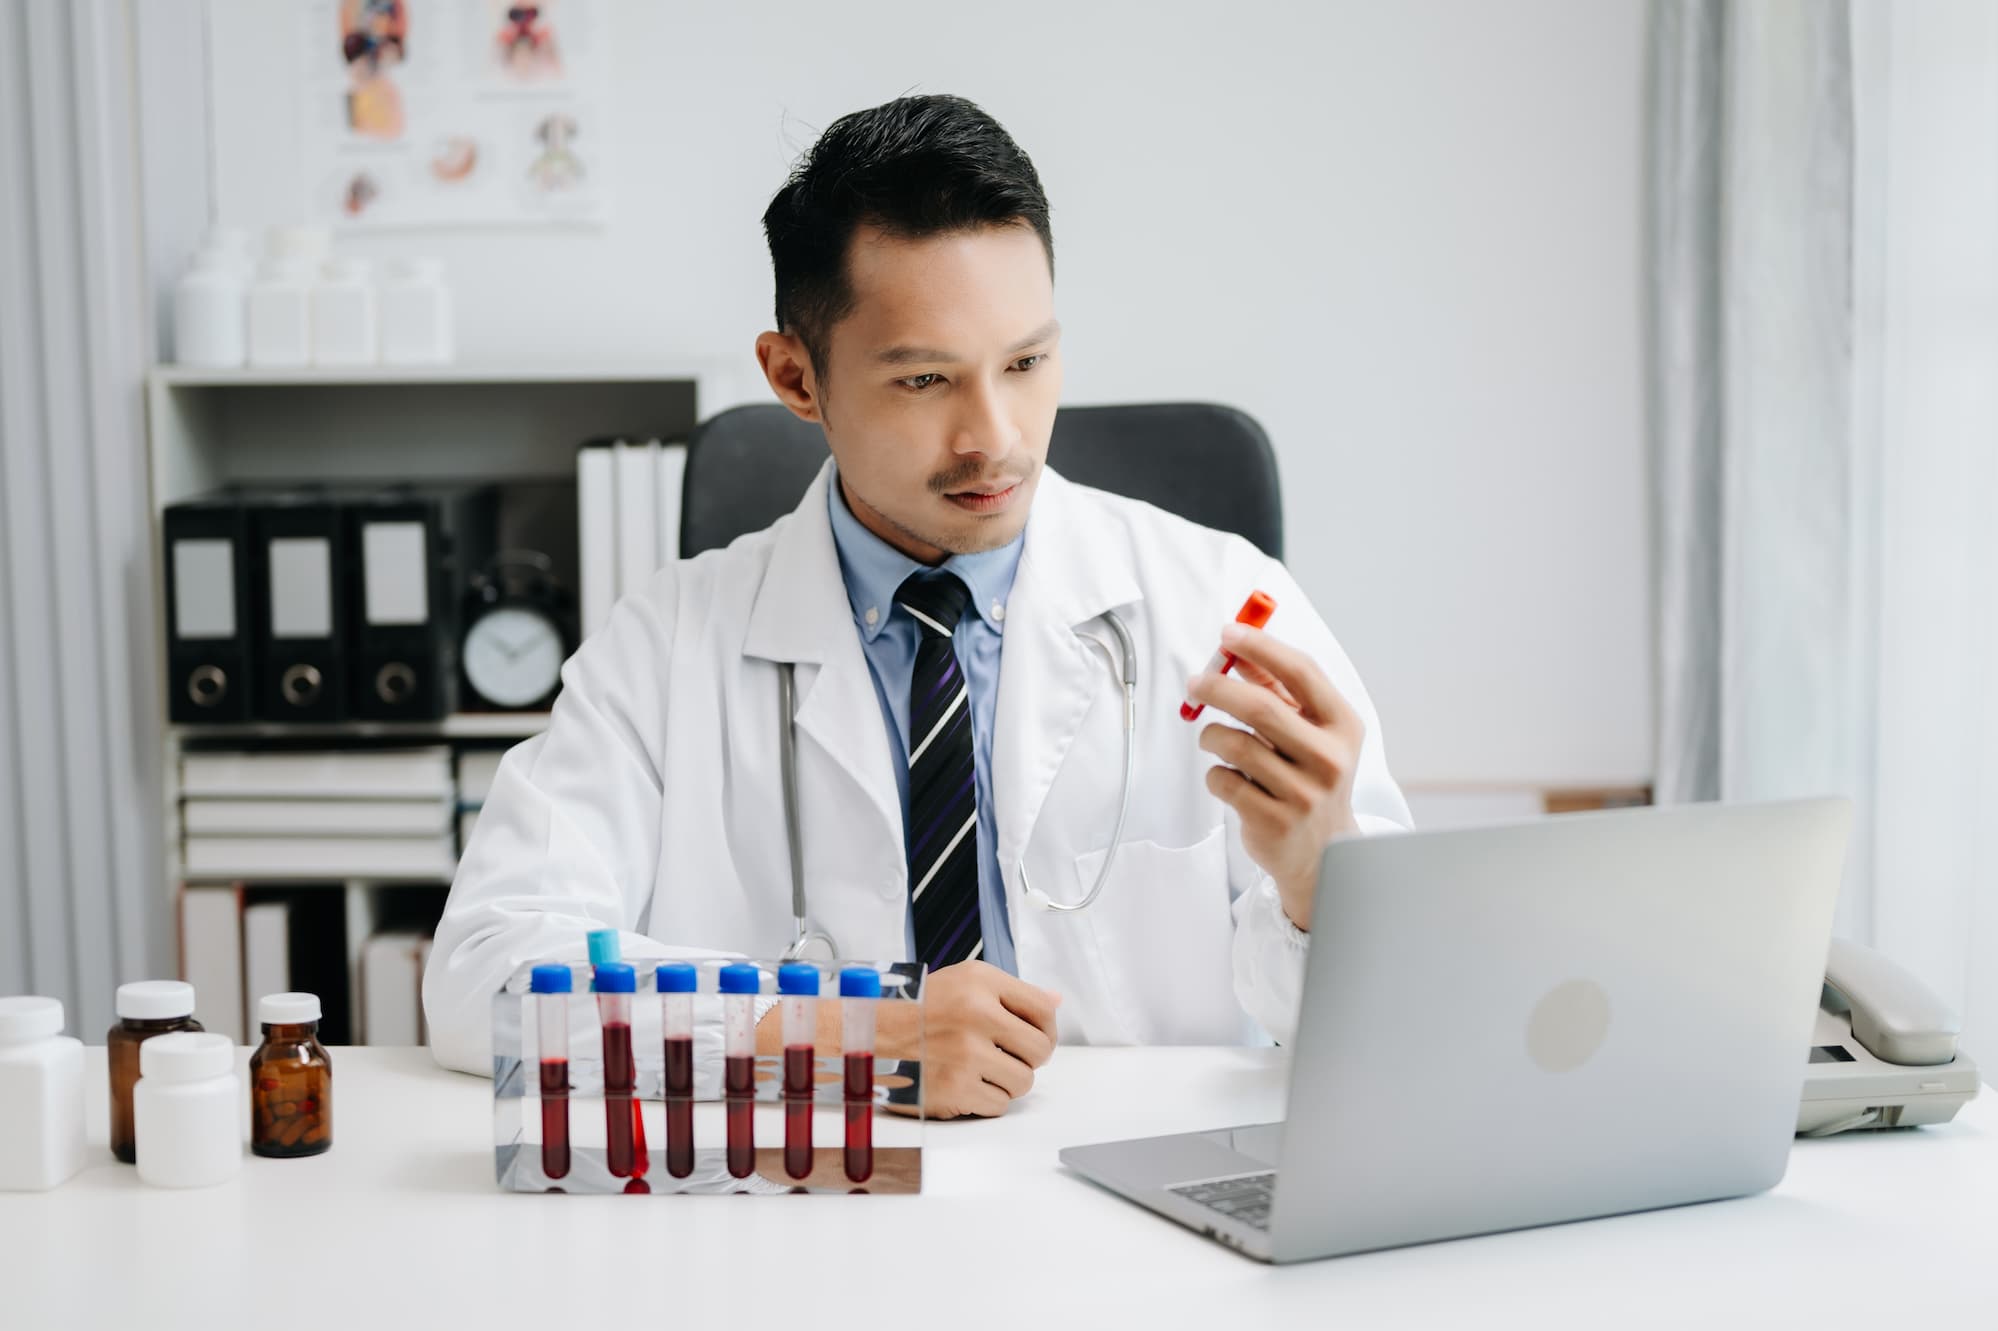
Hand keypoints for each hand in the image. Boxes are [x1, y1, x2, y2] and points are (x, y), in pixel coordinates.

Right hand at [879, 960, 1059, 1118]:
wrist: (872, 1035)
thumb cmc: (921, 1007)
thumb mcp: (965, 980)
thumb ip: (1013, 991)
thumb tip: (1056, 1001)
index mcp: (981, 983)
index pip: (1043, 1009)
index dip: (1046, 1026)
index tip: (1034, 1033)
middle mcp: (976, 1016)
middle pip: (1040, 1050)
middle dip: (1029, 1056)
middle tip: (1009, 1054)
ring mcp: (966, 1055)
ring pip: (1023, 1081)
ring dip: (1008, 1079)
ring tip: (984, 1068)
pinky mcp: (956, 1089)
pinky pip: (999, 1104)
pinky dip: (987, 1098)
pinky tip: (967, 1082)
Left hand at [1183, 624, 1364, 931]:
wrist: (1323, 853)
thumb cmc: (1311, 779)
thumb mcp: (1310, 732)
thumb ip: (1277, 691)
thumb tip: (1238, 651)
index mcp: (1343, 726)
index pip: (1301, 672)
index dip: (1261, 648)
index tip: (1228, 634)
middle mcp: (1329, 758)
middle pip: (1260, 706)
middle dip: (1218, 687)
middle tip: (1196, 682)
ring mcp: (1303, 794)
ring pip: (1234, 744)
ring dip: (1212, 736)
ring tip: (1215, 741)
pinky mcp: (1273, 821)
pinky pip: (1223, 780)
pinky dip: (1215, 773)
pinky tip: (1230, 780)